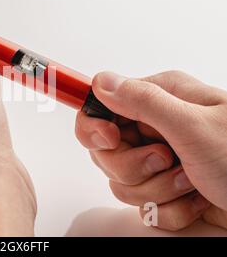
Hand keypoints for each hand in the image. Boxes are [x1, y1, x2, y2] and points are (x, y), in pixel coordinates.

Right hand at [75, 71, 226, 230]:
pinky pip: (144, 206)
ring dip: (158, 191)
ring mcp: (159, 160)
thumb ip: (143, 102)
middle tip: (167, 161)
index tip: (109, 140)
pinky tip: (196, 199)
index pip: (101, 106)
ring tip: (191, 182)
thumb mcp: (194, 127)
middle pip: (106, 151)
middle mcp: (156, 128)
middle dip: (133, 166)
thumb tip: (101, 82)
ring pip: (121, 181)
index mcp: (161, 100)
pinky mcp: (165, 189)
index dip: (95, 126)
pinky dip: (171, 209)